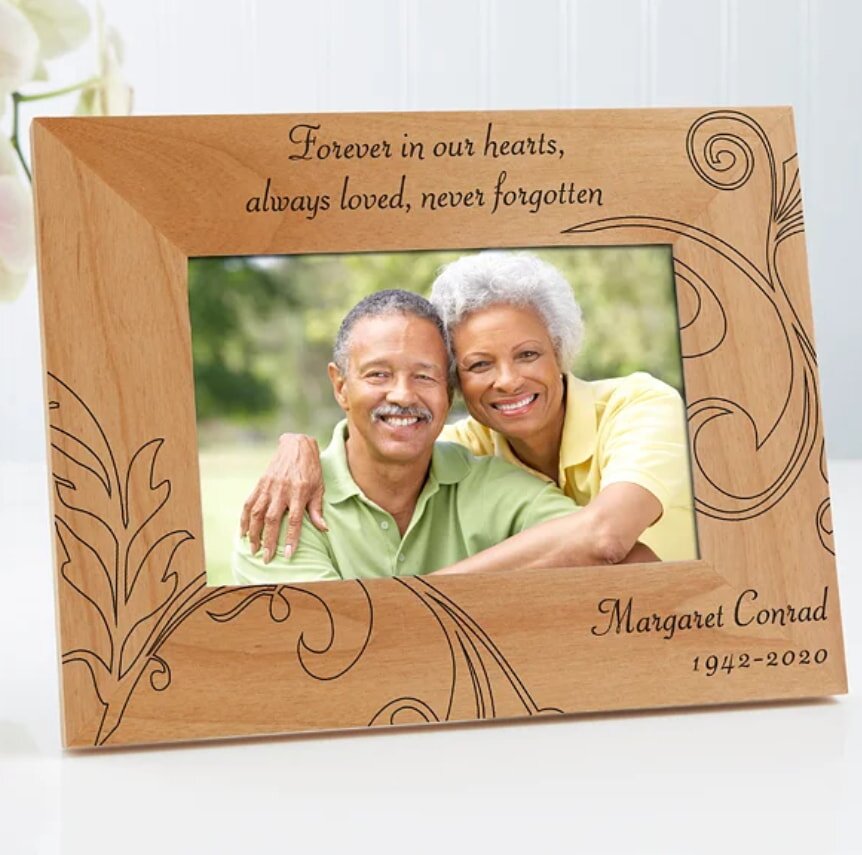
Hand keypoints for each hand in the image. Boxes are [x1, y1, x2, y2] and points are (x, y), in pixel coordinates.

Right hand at [239, 433, 326, 562]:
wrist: (297, 446)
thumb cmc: (311, 469)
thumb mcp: (319, 487)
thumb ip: (317, 509)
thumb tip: (323, 529)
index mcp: (299, 492)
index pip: (294, 520)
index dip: (291, 538)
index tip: (287, 555)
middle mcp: (282, 490)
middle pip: (272, 519)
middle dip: (268, 540)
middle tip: (266, 558)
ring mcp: (269, 486)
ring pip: (257, 513)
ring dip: (253, 533)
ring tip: (253, 549)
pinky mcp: (260, 483)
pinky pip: (249, 503)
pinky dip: (244, 518)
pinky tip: (243, 532)